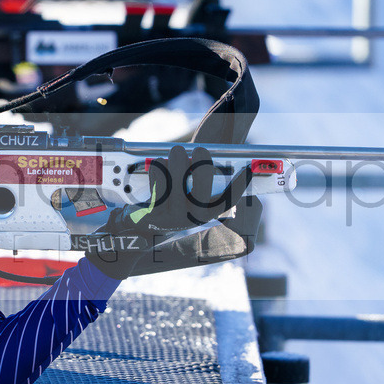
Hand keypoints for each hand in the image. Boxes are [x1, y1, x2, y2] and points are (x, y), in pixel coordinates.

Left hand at [85, 145, 252, 278]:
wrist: (135, 232)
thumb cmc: (164, 206)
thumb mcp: (183, 195)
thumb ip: (196, 177)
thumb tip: (204, 151)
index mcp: (205, 213)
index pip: (229, 200)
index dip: (240, 185)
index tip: (248, 169)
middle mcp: (192, 218)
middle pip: (203, 187)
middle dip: (201, 165)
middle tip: (199, 151)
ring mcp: (173, 217)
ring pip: (177, 181)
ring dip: (175, 161)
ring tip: (175, 152)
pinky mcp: (154, 214)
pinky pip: (158, 184)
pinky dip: (158, 170)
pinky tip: (157, 164)